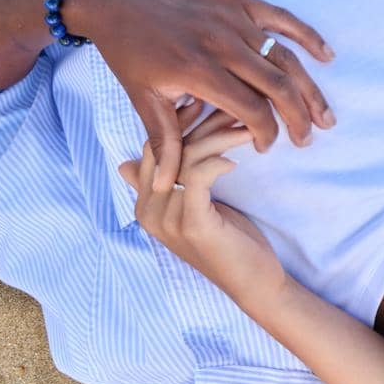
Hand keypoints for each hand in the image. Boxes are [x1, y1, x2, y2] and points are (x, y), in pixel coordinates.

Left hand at [63, 0, 336, 190]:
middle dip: (298, 117)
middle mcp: (222, 44)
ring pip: (285, 58)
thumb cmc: (126, 48)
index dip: (265, 132)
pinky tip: (327, 57)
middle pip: (277, 86)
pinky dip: (308, 37)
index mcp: (198, 69)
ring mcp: (234, 19)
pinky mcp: (239, 1)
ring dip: (310, 89)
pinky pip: (283, 18)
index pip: (250, 108)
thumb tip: (167, 185)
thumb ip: (164, 139)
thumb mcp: (141, 96)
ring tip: (325, 115)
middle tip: (307, 138)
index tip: (264, 147)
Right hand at [117, 102, 288, 309]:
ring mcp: (167, 219)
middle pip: (167, 149)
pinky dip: (216, 162)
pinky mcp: (192, 224)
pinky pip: (198, 178)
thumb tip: (129, 160)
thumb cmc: (230, 240)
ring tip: (245, 126)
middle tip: (227, 103)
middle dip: (197, 122)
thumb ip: (171, 183)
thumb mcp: (195, 207)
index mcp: (145, 203)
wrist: (253, 282)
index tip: (203, 101)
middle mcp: (148, 210)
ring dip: (217, 137)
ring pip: (185, 159)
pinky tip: (234, 160)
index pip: (152, 149)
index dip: (176, 122)